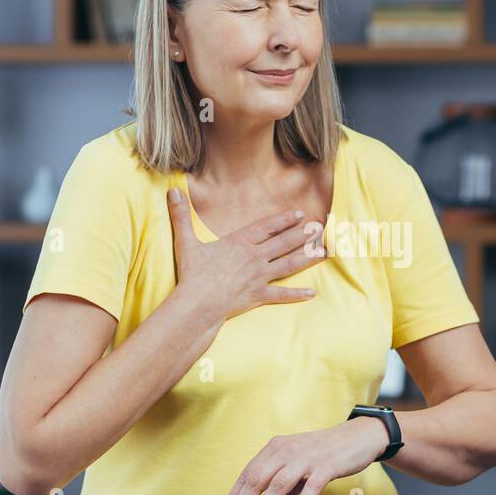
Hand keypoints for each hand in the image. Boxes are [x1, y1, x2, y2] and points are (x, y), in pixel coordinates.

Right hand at [168, 186, 325, 320]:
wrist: (197, 304)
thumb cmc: (192, 274)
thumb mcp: (185, 242)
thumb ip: (181, 216)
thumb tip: (172, 191)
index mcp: (240, 243)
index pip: (266, 228)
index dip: (283, 220)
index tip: (298, 214)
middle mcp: (254, 258)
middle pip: (283, 244)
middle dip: (302, 235)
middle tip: (318, 228)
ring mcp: (259, 277)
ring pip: (289, 265)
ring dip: (307, 257)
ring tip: (323, 251)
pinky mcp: (259, 296)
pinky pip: (282, 295)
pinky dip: (297, 294)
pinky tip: (312, 293)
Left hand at [220, 416, 390, 494]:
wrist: (357, 436)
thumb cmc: (323, 453)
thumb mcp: (297, 466)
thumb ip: (282, 489)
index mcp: (276, 447)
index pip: (248, 472)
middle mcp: (288, 450)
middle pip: (258, 479)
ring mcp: (307, 457)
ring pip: (279, 484)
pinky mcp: (327, 466)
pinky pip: (311, 486)